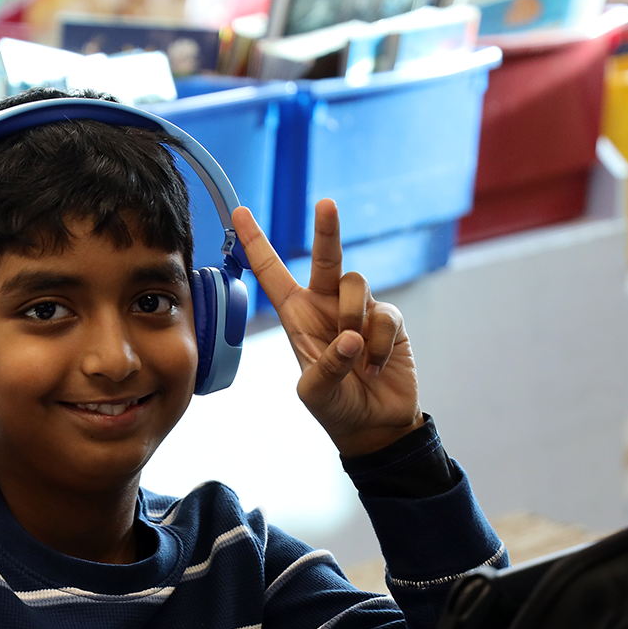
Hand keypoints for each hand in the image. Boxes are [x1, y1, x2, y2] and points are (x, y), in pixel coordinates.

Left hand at [234, 200, 423, 457]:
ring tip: (356, 356)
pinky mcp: (388, 319)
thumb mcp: (316, 394)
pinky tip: (375, 366)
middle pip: (326, 256)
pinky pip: (384, 314)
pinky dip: (379, 343)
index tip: (240, 212)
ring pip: (355, 285)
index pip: (272, 273)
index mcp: (297, 316)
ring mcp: (358, 309)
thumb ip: (326, 368)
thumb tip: (351, 337)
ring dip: (353, 318)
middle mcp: (326, 305)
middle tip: (325, 203)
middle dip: (326, 229)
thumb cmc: (336, 407)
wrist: (375, 425)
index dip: (255, 243)